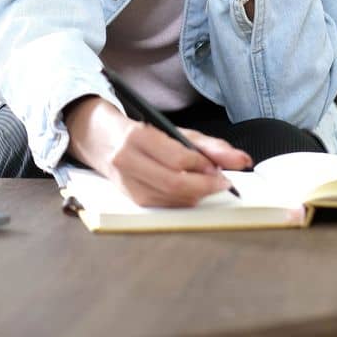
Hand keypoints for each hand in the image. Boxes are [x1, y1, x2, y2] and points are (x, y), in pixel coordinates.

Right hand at [64, 96, 251, 207]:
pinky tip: (190, 193)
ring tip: (206, 185)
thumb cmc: (136, 131)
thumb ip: (207, 145)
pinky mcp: (129, 198)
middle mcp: (127, 160)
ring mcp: (126, 182)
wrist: (96, 137)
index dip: (204, 166)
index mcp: (137, 137)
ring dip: (196, 195)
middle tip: (222, 182)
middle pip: (174, 183)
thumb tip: (241, 160)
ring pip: (170, 199)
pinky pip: (163, 206)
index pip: (177, 158)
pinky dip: (182, 201)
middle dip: (205, 186)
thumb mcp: (171, 130)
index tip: (221, 167)